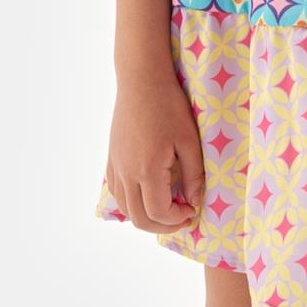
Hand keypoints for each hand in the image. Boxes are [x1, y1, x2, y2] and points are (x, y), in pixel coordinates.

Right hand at [102, 72, 204, 232]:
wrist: (141, 80)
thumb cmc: (169, 106)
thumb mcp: (189, 140)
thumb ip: (193, 175)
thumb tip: (194, 202)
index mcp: (147, 170)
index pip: (159, 213)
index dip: (178, 219)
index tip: (193, 210)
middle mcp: (126, 174)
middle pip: (139, 219)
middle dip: (163, 226)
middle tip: (182, 217)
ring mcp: (116, 167)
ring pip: (125, 209)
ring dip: (146, 216)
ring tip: (168, 206)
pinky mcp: (112, 159)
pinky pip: (117, 192)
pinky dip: (132, 202)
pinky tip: (149, 192)